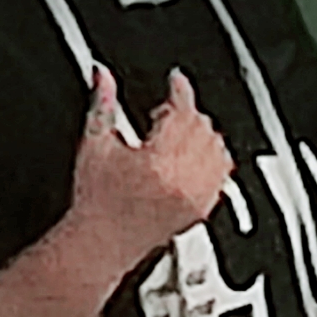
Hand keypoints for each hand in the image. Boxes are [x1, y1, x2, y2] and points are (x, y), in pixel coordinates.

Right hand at [66, 67, 231, 273]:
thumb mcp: (94, 146)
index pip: (181, 112)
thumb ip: (101, 105)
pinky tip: (193, 158)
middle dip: (185, 114)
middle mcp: (181, 180)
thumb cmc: (94, 200)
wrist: (100, 242)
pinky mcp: (202, 207)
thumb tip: (102, 74)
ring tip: (175, 137)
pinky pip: (223, 173)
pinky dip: (214, 159)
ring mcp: (195, 195)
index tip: (176, 81)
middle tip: (163, 116)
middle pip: (202, 126)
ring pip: (217, 147)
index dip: (179, 90)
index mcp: (156, 162)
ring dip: (201, 134)